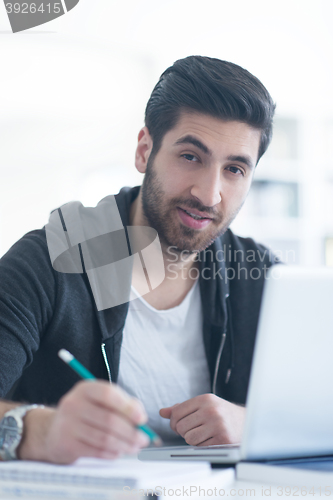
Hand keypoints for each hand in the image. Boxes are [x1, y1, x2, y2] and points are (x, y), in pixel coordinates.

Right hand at [18, 380, 149, 463]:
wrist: (53, 431)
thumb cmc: (85, 414)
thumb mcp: (100, 401)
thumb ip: (123, 403)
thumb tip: (140, 416)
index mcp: (85, 389)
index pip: (108, 394)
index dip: (127, 407)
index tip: (142, 419)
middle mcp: (73, 404)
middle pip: (109, 419)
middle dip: (131, 432)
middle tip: (144, 439)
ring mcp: (67, 425)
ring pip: (104, 438)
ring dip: (124, 445)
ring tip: (135, 447)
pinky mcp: (66, 444)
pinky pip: (96, 451)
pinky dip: (112, 453)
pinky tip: (119, 452)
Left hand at [159, 394, 244, 445]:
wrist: (246, 422)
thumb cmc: (222, 413)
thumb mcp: (203, 405)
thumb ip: (182, 408)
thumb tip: (162, 412)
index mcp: (205, 399)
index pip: (177, 412)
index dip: (174, 421)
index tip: (179, 424)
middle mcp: (211, 410)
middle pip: (181, 427)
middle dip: (184, 431)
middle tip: (193, 429)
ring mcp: (218, 424)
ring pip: (189, 438)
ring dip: (193, 439)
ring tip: (203, 434)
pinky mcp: (223, 439)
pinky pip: (200, 447)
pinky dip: (202, 445)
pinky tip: (211, 439)